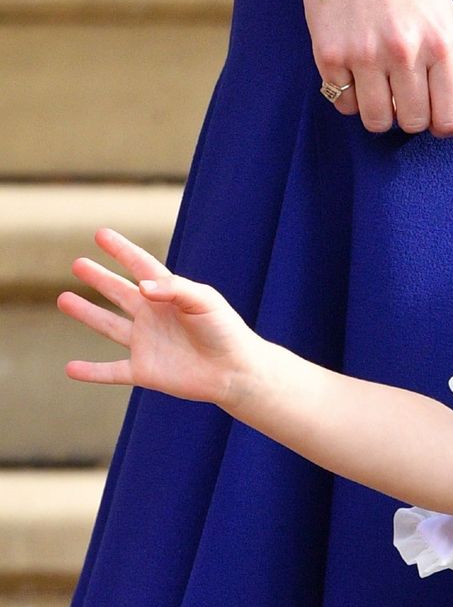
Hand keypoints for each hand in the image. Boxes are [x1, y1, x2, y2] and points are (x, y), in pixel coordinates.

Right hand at [58, 229, 263, 408]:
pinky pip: (111, 372)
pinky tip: (70, 369)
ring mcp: (147, 344)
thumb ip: (174, 288)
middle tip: (78, 263)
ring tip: (63, 298)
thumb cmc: (225, 331)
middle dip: (99, 278)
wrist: (236, 371)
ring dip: (87, 313)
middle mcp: (155, 317)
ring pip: (109, 326)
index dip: (122, 250)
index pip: (141, 267)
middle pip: (120, 293)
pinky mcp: (145, 371)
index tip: (101, 234)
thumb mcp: (204, 300)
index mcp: (170, 296)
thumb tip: (140, 285)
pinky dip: (90, 372)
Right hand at [303, 0, 452, 136]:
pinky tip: (357, 72)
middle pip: (413, 123)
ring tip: (381, 87)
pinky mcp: (330, 53)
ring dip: (381, 112)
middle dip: (411, 115)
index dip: (444, 124)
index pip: (450, 119)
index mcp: (442, 45)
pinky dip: (351, 96)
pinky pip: (344, 104)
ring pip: (377, 121)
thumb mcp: (449, 27)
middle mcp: (405, 51)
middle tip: (406, 92)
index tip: (435, 112)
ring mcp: (365, 53)